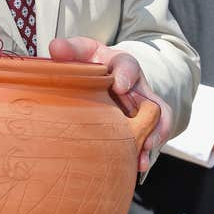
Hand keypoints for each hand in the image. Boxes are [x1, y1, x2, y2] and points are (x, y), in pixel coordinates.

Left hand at [49, 36, 171, 173]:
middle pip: (151, 99)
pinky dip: (146, 151)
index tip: (120, 85)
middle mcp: (136, 85)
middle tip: (141, 131)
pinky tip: (138, 165)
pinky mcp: (142, 123)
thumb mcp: (82, 52)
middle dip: (150, 117)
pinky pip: (152, 136)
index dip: (126, 74)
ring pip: (158, 120)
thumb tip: (55, 48)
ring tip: (142, 157)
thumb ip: (70, 51)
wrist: (104, 74)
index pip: (127, 65)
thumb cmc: (91, 63)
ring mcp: (142, 105)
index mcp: (119, 64)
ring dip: (153, 138)